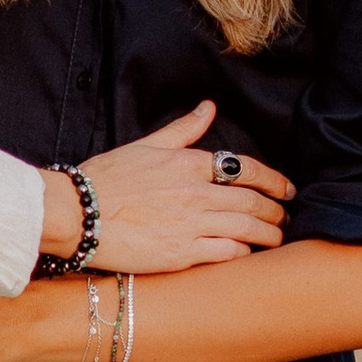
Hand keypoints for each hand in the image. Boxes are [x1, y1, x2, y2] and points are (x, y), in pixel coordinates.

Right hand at [49, 103, 290, 272]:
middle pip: (253, 201)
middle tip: (286, 217)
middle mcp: (195, 192)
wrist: (75, 213)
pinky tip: (248, 253)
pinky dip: (243, 252)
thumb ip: (183, 130)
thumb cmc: (105, 179)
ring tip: (278, 238)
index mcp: (188, 163)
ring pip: (247, 228)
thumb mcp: (145, 146)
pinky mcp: (180, 253)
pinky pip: (226, 252)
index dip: (274, 180)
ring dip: (269, 234)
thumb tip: (209, 107)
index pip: (246, 169)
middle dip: (277, 210)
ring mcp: (190, 224)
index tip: (287, 189)